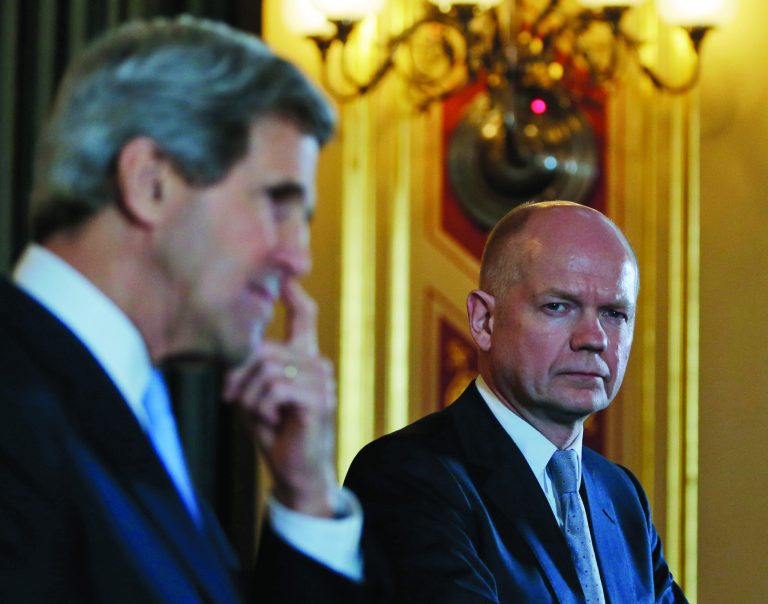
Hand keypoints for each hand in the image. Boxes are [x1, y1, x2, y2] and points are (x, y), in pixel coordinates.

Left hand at [223, 280, 338, 516]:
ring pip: (268, 368)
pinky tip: (271, 420)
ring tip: (255, 413)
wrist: (296, 469)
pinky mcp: (320, 399)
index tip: (285, 277)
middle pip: (266, 349)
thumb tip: (237, 349)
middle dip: (238, 374)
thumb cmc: (276, 429)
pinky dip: (263, 407)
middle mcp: (317, 363)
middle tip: (230, 397)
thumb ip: (251, 368)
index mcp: (304, 357)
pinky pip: (276, 389)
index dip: (294, 295)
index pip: (304, 317)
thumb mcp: (256, 393)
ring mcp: (322, 380)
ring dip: (249, 395)